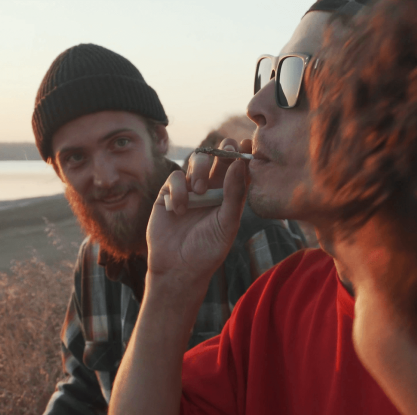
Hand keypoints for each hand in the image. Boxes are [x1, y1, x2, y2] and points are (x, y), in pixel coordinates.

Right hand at [147, 138, 251, 293]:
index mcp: (228, 195)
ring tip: (201, 190)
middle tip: (228, 146)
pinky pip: (174, 178)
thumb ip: (234, 193)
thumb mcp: (227, 223)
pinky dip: (178, 190)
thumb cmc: (208, 249)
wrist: (179, 268)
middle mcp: (210, 189)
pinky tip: (179, 210)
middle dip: (223, 149)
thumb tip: (239, 163)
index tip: (248, 144)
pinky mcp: (168, 194)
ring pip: (196, 161)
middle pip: (217, 158)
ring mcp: (189, 190)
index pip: (237, 169)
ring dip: (200, 170)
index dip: (243, 154)